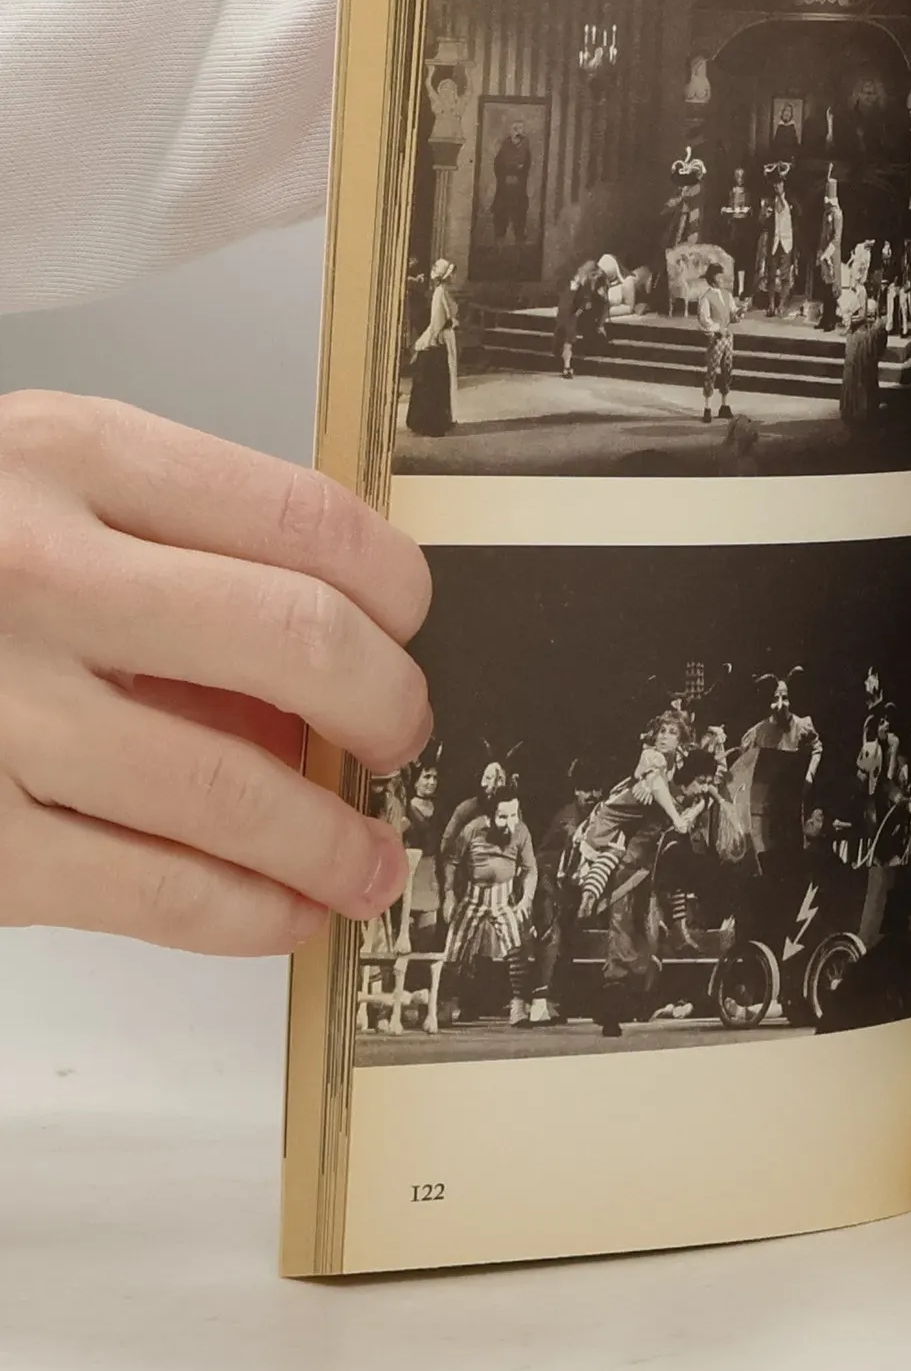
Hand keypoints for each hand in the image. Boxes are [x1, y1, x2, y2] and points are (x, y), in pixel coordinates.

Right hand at [0, 394, 432, 954]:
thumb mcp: (31, 486)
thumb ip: (171, 542)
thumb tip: (336, 645)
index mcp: (65, 458)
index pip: (304, 518)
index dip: (397, 587)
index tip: (413, 622)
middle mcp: (31, 575)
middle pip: (298, 643)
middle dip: (389, 704)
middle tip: (401, 734)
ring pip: (234, 788)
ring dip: (337, 838)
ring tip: (372, 858)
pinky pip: (155, 892)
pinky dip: (251, 912)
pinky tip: (290, 909)